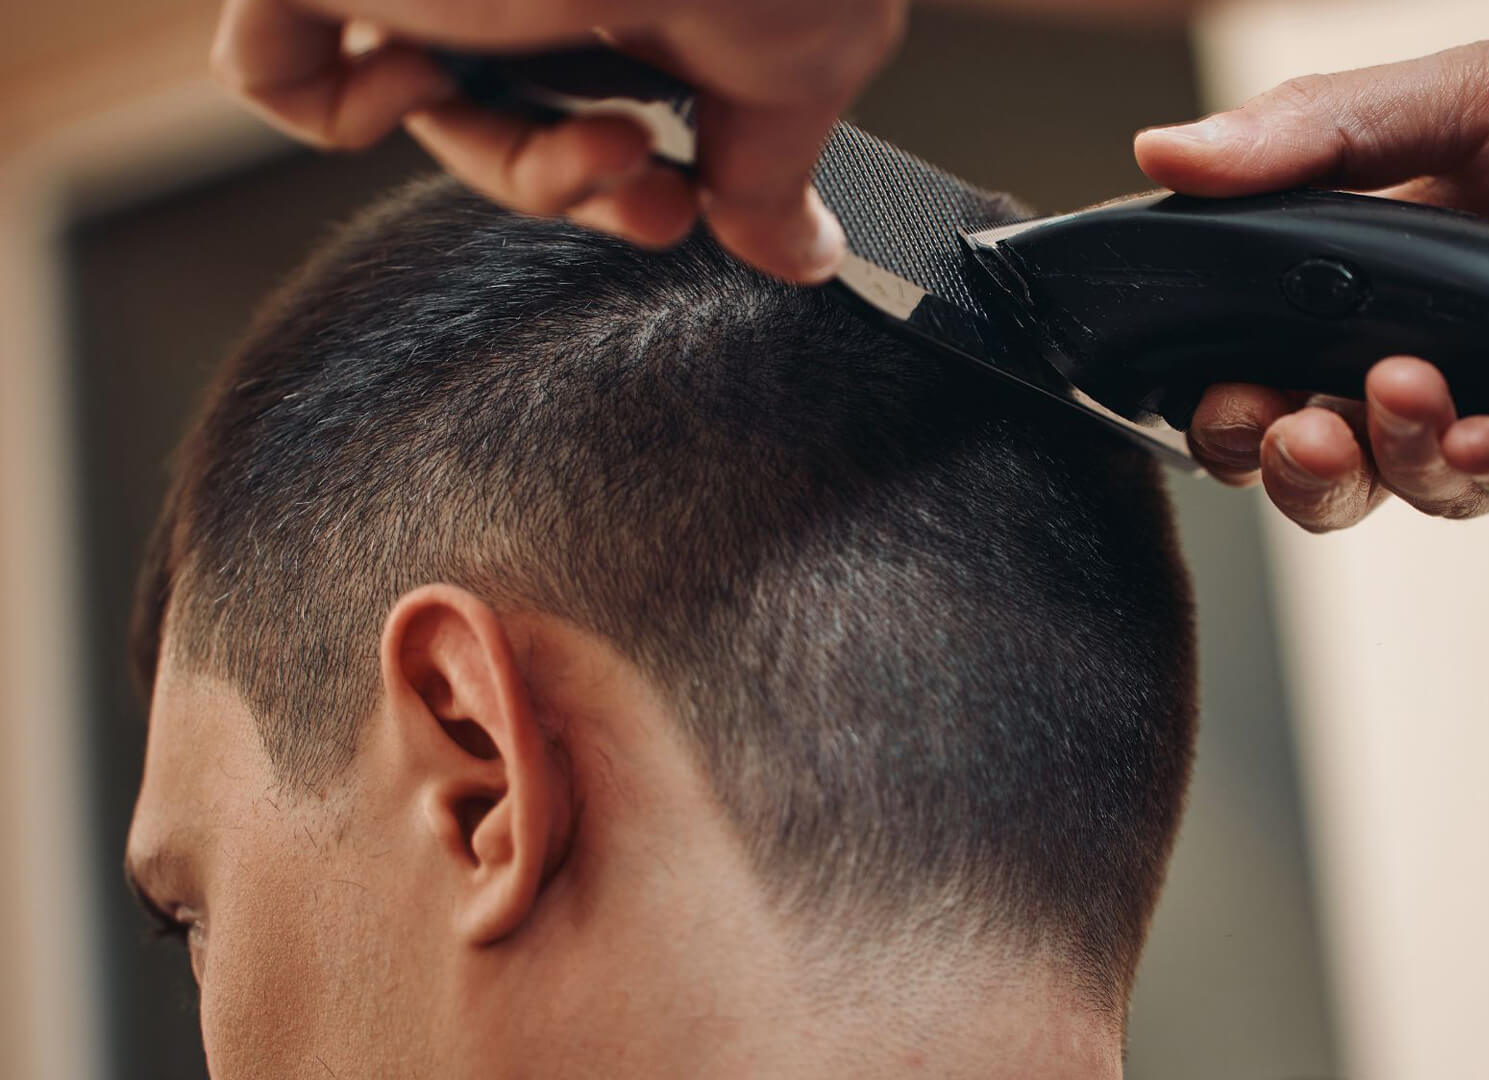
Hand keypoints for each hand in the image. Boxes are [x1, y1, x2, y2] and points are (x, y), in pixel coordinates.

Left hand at [211, 0, 906, 282]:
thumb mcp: (799, 66)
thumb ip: (773, 172)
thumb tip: (805, 252)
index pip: (590, 91)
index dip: (633, 179)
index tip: (687, 206)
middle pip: (511, 115)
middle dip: (588, 190)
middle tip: (655, 206)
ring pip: (424, 108)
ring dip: (523, 171)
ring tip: (608, 148)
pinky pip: (274, 72)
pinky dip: (341, 112)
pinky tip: (423, 76)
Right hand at [1135, 32, 1488, 535]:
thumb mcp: (1471, 96)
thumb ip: (1316, 137)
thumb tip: (1168, 155)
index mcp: (1391, 272)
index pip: (1273, 361)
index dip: (1231, 394)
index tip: (1214, 387)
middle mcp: (1447, 354)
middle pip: (1327, 454)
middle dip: (1289, 459)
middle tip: (1287, 430)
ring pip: (1417, 491)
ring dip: (1397, 455)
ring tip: (1415, 391)